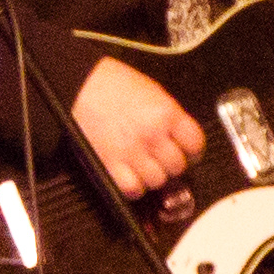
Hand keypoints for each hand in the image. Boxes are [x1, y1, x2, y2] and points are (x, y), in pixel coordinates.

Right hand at [70, 53, 205, 197]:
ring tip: (143, 166)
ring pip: (157, 181)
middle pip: (177, 166)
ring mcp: (132, 152)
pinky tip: (130, 176)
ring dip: (152, 176)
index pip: (195, 144)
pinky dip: (134, 187)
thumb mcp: (152, 92)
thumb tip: (181, 139)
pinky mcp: (111, 164)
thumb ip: (170, 117)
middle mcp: (152, 135)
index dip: (192, 151)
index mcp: (166, 114)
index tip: (188, 153)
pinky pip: (133, 189)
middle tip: (161, 158)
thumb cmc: (111, 84)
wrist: (79, 84)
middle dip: (171, 164)